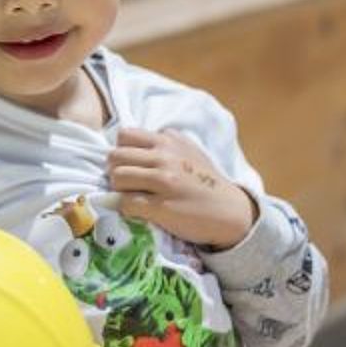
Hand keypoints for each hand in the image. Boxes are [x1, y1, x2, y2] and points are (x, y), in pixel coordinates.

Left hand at [107, 128, 257, 248]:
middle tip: (126, 184)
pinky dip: (125, 208)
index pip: (124, 135)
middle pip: (115, 157)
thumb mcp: (190, 150)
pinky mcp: (162, 207)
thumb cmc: (207, 181)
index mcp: (168, 142)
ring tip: (131, 196)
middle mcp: (164, 158)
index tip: (130, 164)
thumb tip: (139, 139)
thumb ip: (167, 140)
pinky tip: (137, 211)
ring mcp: (163, 182)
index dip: (122, 151)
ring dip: (118, 190)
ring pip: (117, 178)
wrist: (230, 212)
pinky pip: (126, 203)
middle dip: (115, 171)